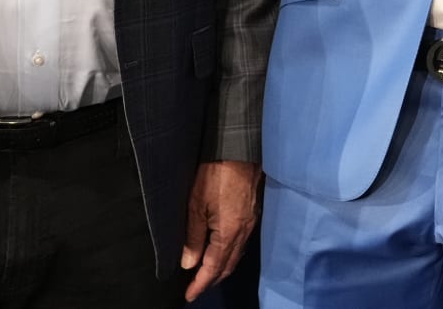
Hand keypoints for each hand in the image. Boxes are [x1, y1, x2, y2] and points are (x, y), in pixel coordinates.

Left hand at [181, 159, 258, 300]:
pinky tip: (222, 251)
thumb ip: (193, 237)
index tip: (189, 295)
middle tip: (196, 288)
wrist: (239, 149)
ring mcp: (251, 223)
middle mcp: (244, 232)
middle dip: (212, 280)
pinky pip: (242, 243)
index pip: (214, 267)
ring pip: (237, 255)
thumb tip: (189, 263)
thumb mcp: (196, 204)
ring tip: (207, 274)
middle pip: (228, 265)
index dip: (200, 284)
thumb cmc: (215, 174)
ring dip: (222, 268)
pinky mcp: (253, 213)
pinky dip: (230, 254)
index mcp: (229, 233)